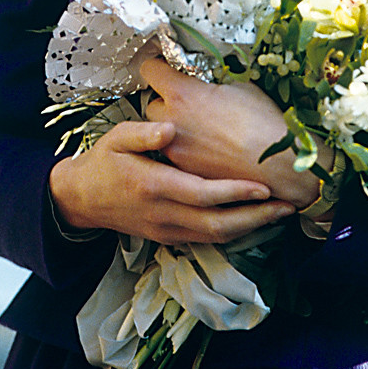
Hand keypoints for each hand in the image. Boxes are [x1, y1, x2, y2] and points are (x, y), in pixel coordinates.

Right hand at [48, 119, 294, 245]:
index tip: (264, 186)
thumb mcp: (116, 138)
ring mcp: (166, 230)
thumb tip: (171, 129)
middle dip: (256, 219)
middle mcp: (163, 215)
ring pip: (215, 238)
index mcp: (153, 186)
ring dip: (250, 228)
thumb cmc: (103, 162)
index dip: (235, 193)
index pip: (202, 195)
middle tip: (286, 206)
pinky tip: (252, 220)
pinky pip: (206, 239)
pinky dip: (232, 232)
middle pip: (217, 226)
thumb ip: (143, 132)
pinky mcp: (168, 237)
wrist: (81, 199)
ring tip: (278, 213)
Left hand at [142, 57, 333, 208]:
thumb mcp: (241, 87)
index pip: (150, 70)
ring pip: (161, 134)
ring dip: (174, 129)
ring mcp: (175, 150)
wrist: (277, 164)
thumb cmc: (263, 125)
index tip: (167, 70)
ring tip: (202, 130)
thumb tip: (211, 82)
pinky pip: (176, 155)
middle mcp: (171, 122)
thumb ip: (215, 82)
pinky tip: (208, 149)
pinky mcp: (185, 172)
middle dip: (167, 103)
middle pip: (151, 104)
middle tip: (189, 104)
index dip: (159, 67)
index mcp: (182, 94)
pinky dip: (186, 151)